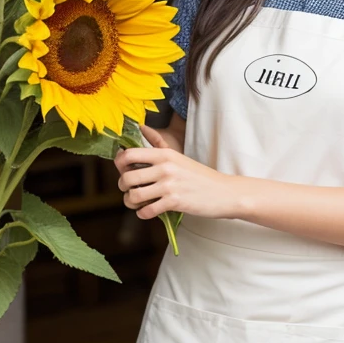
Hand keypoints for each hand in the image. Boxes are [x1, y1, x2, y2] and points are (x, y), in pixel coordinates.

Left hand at [115, 123, 238, 220]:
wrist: (224, 192)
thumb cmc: (200, 176)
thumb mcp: (178, 157)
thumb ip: (158, 146)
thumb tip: (141, 128)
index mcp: (164, 154)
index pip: (128, 154)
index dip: (119, 164)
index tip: (123, 170)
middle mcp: (164, 167)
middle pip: (126, 178)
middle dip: (123, 187)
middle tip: (129, 190)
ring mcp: (169, 185)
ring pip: (134, 196)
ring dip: (131, 203)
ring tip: (137, 203)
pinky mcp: (175, 202)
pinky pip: (147, 211)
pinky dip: (143, 214)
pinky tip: (148, 211)